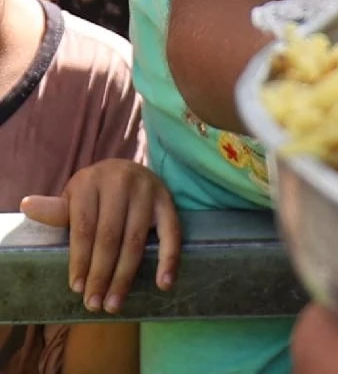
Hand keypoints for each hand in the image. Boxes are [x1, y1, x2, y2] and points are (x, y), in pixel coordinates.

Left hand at [19, 160, 180, 313]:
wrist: (127, 170)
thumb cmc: (94, 192)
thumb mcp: (73, 197)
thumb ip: (56, 210)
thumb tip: (28, 206)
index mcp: (90, 182)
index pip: (84, 227)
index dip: (81, 259)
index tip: (77, 288)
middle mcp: (121, 183)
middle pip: (110, 237)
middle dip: (102, 274)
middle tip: (95, 304)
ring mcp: (148, 191)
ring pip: (136, 240)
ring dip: (126, 275)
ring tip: (115, 302)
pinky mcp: (168, 201)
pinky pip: (172, 233)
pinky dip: (169, 260)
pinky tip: (164, 284)